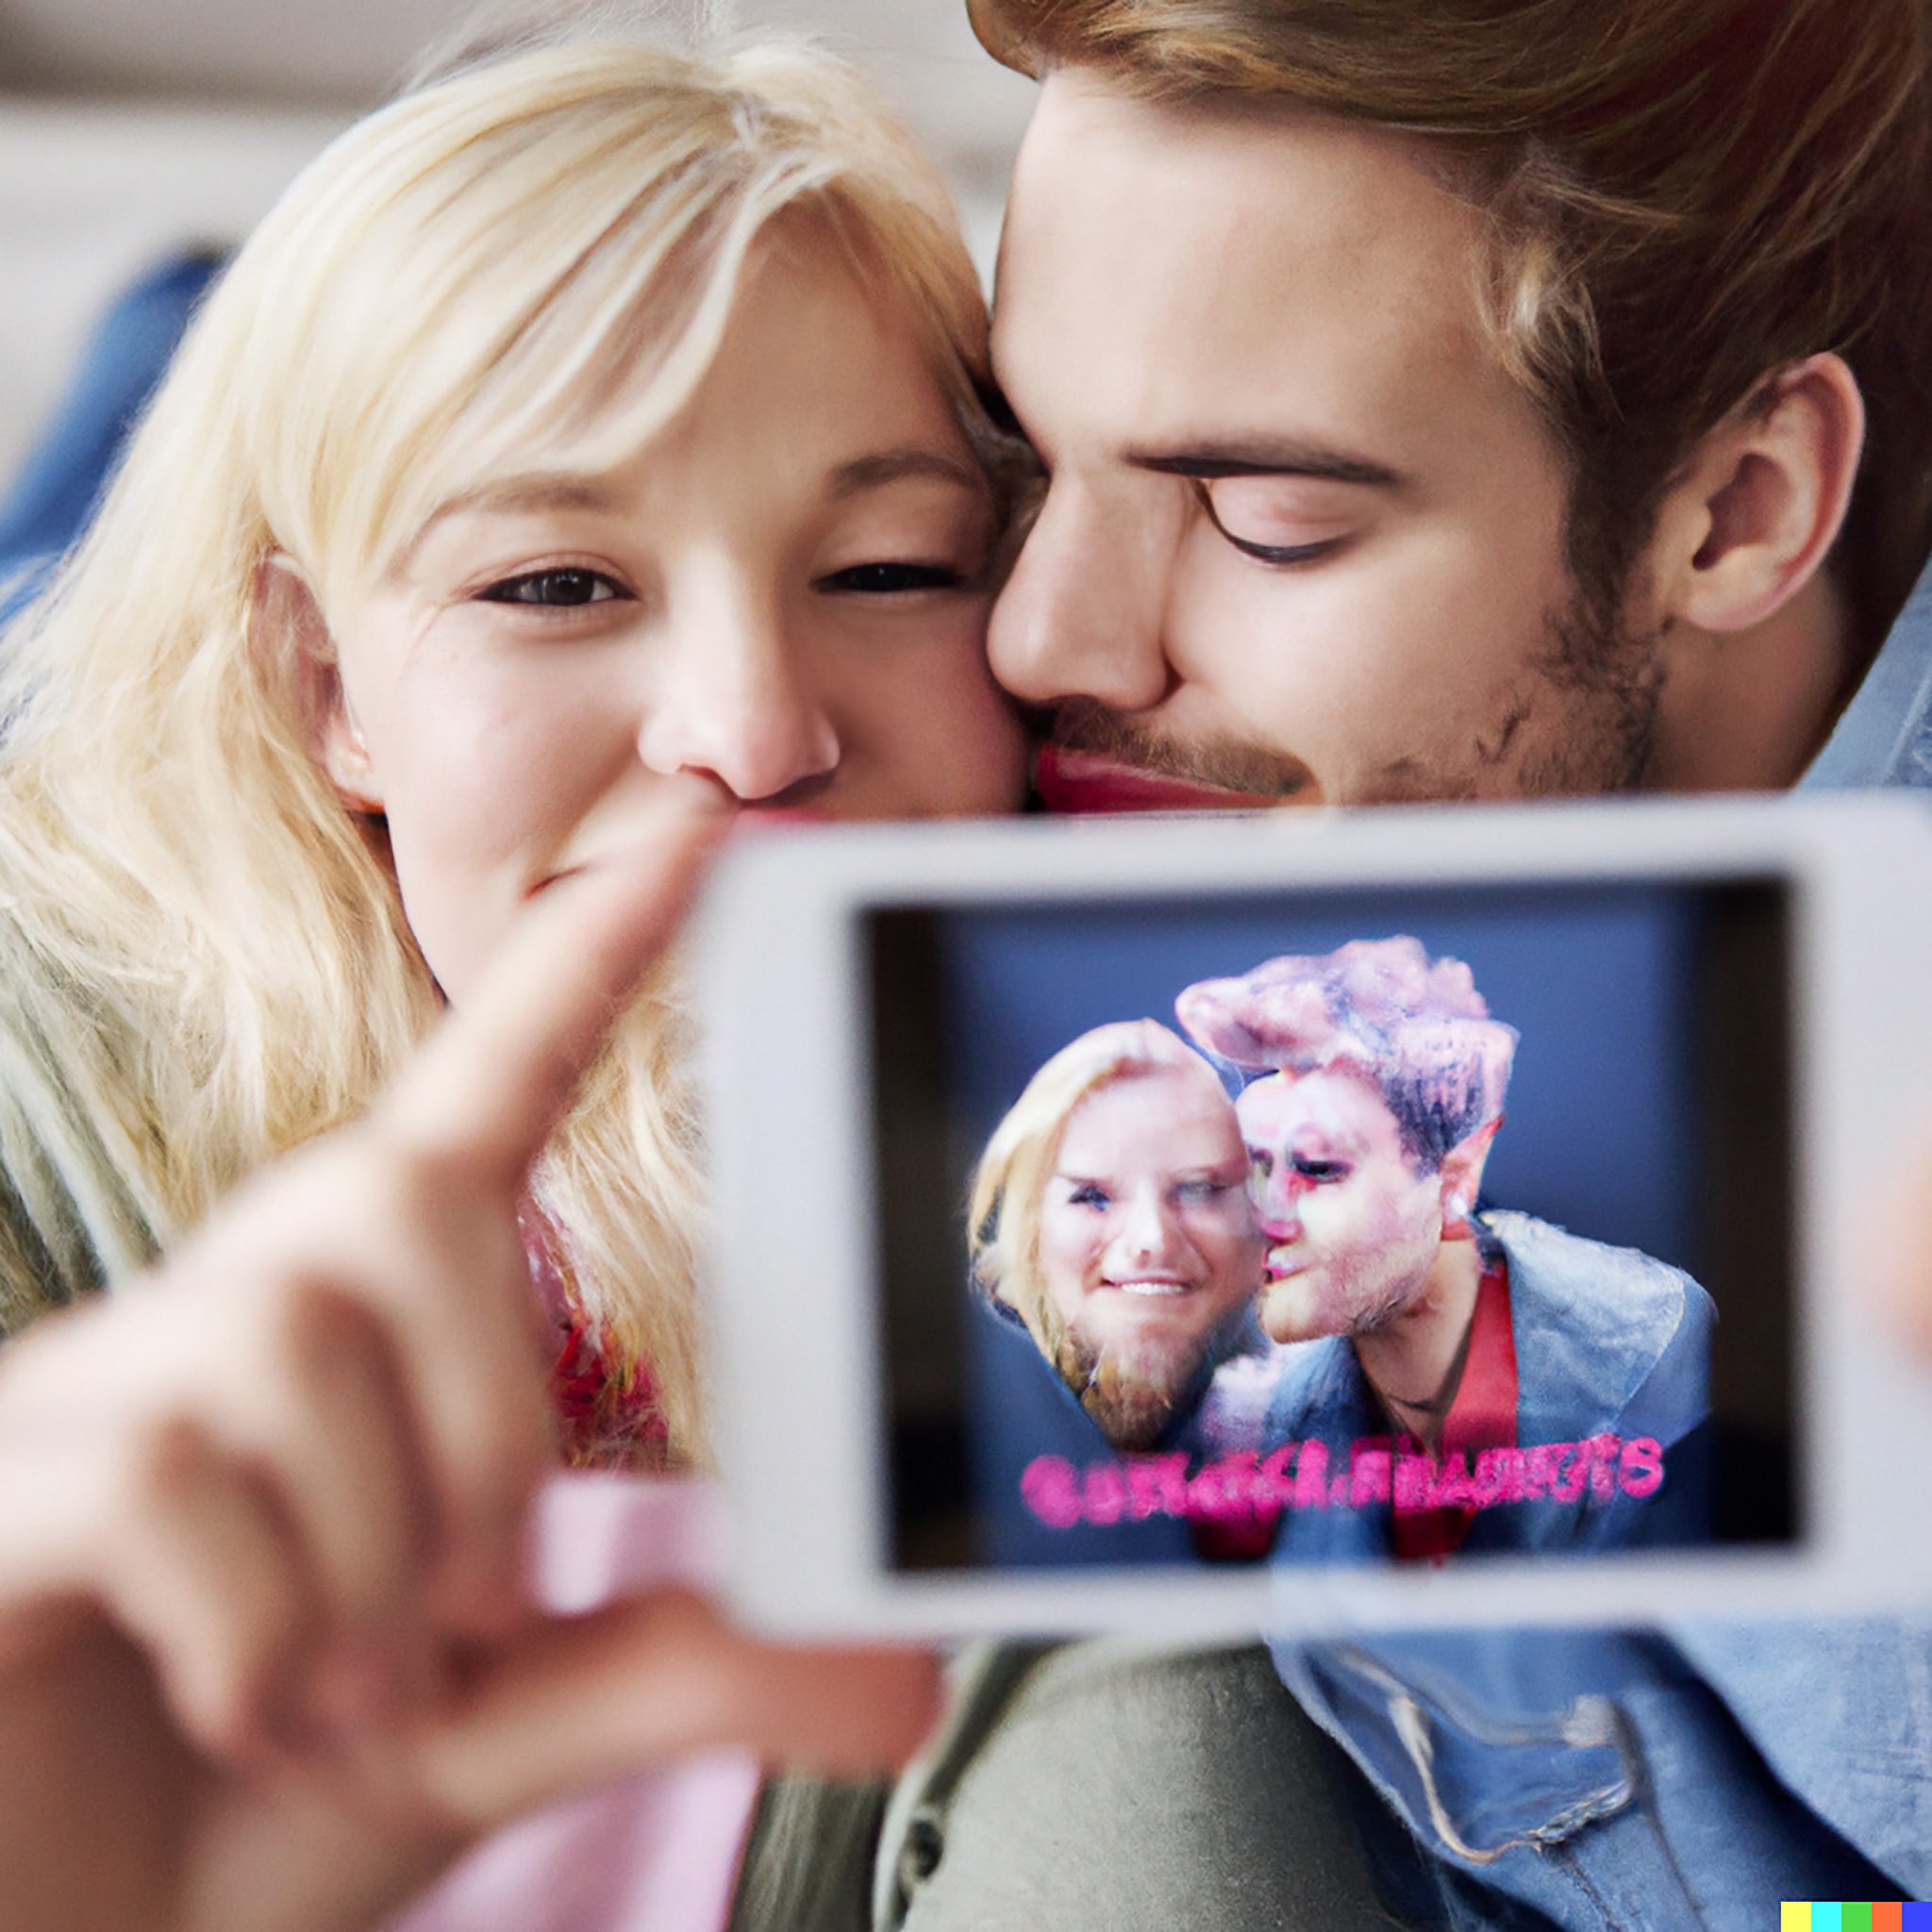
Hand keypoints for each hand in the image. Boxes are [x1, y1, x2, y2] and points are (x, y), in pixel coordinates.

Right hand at [0, 786, 938, 1931]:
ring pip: (293, 1334)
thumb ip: (682, 1663)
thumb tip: (910, 1670)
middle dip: (486, 1424)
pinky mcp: (0, 1489)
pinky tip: (242, 1706)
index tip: (701, 834)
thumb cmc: (259, 1804)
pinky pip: (166, 1472)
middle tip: (471, 1625)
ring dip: (368, 1553)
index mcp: (361, 1336)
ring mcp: (89, 1392)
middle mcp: (223, 1315)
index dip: (584, 958)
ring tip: (342, 1691)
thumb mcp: (503, 1719)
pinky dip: (260, 1628)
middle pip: (400, 1200)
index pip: (481, 1091)